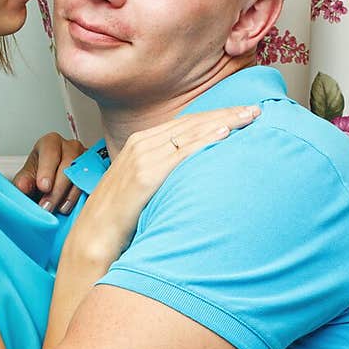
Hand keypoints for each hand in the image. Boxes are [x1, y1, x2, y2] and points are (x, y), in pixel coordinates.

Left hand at [12, 131, 85, 214]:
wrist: (51, 186)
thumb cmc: (39, 177)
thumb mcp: (27, 178)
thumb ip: (23, 181)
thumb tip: (23, 186)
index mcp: (51, 142)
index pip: (50, 152)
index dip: (47, 170)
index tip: (43, 187)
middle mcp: (70, 147)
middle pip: (68, 165)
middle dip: (57, 189)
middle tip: (47, 206)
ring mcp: (86, 158)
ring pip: (82, 175)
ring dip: (70, 195)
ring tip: (60, 209)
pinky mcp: (96, 171)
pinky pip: (93, 183)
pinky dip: (83, 197)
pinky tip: (75, 207)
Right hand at [65, 105, 259, 266]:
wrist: (93, 238)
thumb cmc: (119, 217)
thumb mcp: (143, 186)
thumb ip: (164, 172)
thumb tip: (192, 174)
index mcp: (140, 143)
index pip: (186, 123)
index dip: (216, 115)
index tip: (241, 113)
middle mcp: (141, 144)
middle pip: (192, 122)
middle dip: (226, 114)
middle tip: (255, 110)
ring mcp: (142, 158)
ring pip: (191, 133)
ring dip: (224, 122)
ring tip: (250, 117)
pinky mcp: (145, 175)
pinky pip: (183, 154)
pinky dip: (206, 141)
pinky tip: (226, 134)